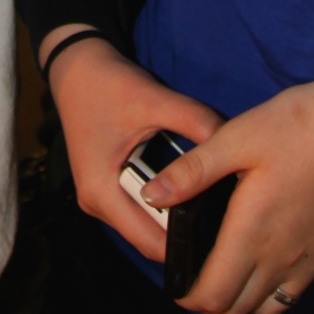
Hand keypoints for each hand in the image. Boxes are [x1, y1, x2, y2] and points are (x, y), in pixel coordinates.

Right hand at [47, 35, 219, 263]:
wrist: (76, 68)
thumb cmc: (108, 85)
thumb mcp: (155, 100)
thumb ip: (196, 122)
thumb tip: (236, 148)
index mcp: (102, 192)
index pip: (152, 243)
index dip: (188, 245)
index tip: (225, 237)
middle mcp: (97, 204)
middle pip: (150, 236)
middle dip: (185, 230)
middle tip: (227, 220)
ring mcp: (99, 198)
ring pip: (145, 224)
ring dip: (174, 214)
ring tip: (213, 203)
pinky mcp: (105, 187)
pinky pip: (139, 208)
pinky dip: (164, 201)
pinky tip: (189, 187)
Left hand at [142, 71, 313, 313]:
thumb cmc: (300, 127)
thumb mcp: (238, 138)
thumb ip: (193, 172)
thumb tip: (152, 196)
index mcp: (252, 233)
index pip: (213, 295)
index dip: (187, 297)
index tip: (173, 281)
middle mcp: (281, 259)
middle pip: (236, 309)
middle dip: (208, 302)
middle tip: (192, 275)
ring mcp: (309, 262)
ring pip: (266, 308)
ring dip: (240, 302)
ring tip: (224, 273)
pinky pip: (294, 295)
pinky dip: (271, 293)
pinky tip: (262, 262)